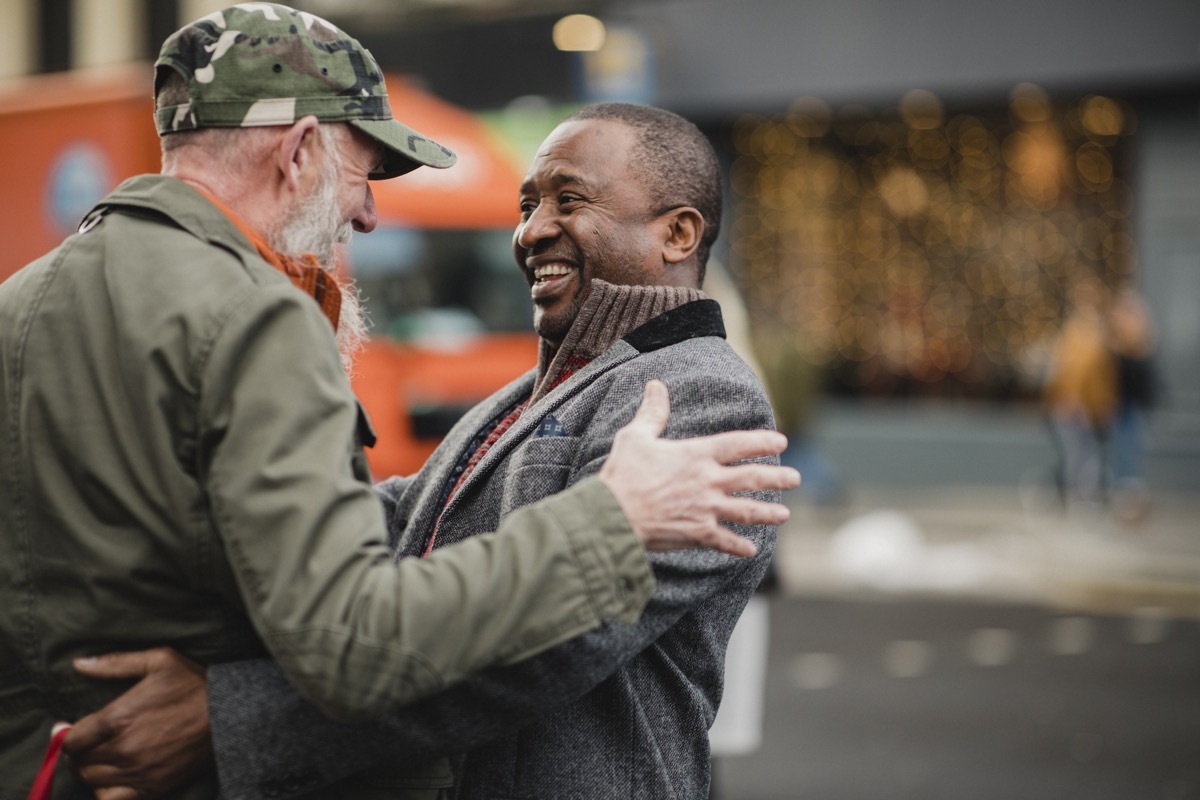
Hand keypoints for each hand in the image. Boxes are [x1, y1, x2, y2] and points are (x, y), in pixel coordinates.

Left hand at [63, 648, 212, 799]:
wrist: (229, 714)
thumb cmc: (194, 684)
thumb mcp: (159, 660)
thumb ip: (115, 663)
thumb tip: (79, 664)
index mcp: (117, 718)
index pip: (71, 740)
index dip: (68, 735)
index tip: (73, 730)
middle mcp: (122, 749)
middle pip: (79, 762)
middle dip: (80, 753)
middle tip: (89, 743)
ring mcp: (137, 771)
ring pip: (91, 780)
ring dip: (91, 770)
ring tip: (102, 758)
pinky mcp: (152, 786)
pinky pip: (111, 799)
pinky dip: (105, 791)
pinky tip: (113, 779)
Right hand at [600, 380, 799, 556]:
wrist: (613, 515)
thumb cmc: (622, 474)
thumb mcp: (635, 436)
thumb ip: (652, 413)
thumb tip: (655, 385)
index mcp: (697, 455)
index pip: (738, 444)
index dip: (761, 441)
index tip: (781, 441)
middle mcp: (708, 481)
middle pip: (752, 478)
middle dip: (777, 478)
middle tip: (795, 478)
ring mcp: (706, 509)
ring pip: (746, 510)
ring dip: (768, 513)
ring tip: (785, 514)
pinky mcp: (698, 534)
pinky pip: (725, 541)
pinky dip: (739, 546)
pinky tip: (752, 551)